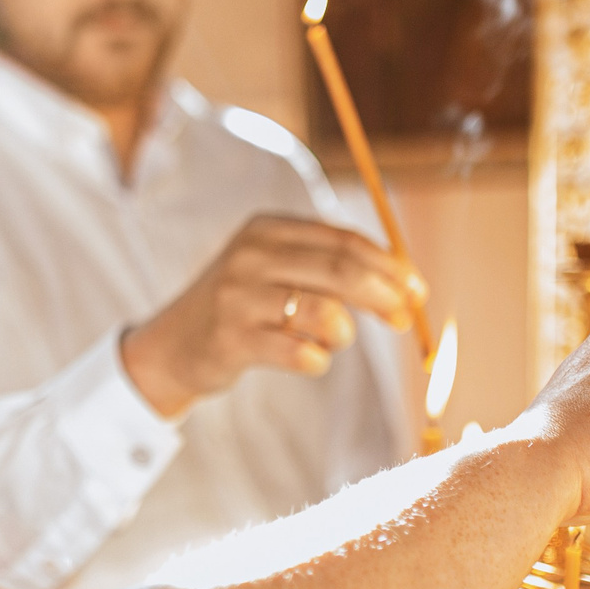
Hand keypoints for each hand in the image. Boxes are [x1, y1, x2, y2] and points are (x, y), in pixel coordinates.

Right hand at [120, 215, 409, 417]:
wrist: (173, 346)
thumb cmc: (242, 307)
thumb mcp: (274, 269)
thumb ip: (327, 266)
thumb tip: (403, 283)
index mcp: (267, 229)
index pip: (343, 240)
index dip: (388, 265)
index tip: (416, 289)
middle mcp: (250, 255)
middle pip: (339, 269)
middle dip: (383, 295)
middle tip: (404, 319)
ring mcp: (238, 297)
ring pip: (322, 311)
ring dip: (344, 332)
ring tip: (336, 341)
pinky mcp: (231, 339)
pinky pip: (298, 351)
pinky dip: (317, 360)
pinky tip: (312, 360)